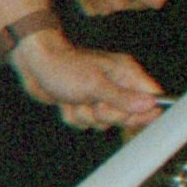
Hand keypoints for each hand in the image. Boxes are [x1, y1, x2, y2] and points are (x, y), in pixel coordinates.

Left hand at [12, 31, 162, 130]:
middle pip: (127, 114)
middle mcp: (116, 84)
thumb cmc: (65, 67)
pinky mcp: (83, 103)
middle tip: (94, 102)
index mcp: (126, 73)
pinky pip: (85, 123)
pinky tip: (66, 102)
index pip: (152, 96)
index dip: (145, 112)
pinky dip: (73, 116)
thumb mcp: (95, 85)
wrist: (34, 64)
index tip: (129, 117)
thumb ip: (123, 98)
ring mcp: (100, 95)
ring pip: (103, 122)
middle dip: (106, 114)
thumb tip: (151, 105)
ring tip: (76, 99)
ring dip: (86, 116)